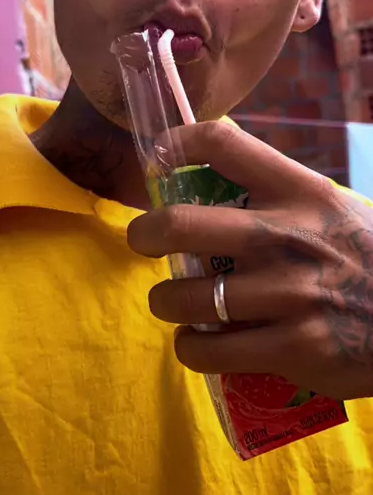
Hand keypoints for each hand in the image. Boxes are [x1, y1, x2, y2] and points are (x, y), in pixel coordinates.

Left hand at [128, 121, 372, 399]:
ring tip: (171, 302)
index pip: (223, 143)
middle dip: (145, 232)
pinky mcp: (293, 349)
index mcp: (300, 191)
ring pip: (184, 298)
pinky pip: (209, 352)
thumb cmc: (369, 257)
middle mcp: (288, 236)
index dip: (176, 142)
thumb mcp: (332, 207)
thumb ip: (280, 193)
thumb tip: (216, 172)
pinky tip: (197, 344)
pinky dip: (191, 349)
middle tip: (143, 239)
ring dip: (165, 302)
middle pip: (180, 223)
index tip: (158, 157)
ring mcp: (289, 295)